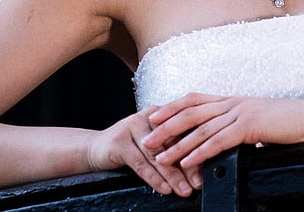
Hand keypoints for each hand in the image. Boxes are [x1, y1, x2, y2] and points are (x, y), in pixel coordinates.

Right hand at [86, 106, 200, 195]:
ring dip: (173, 175)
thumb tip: (198, 168)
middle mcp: (148, 116)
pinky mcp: (119, 141)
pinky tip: (164, 188)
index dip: (197, 151)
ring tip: (184, 190)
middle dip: (187, 166)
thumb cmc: (129, 147)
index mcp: (161, 114)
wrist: (95, 148)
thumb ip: (172, 147)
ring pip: (158, 154)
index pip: (183, 131)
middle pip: (172, 143)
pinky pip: (141, 163)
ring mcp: (132, 126)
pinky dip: (154, 177)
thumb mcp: (153, 144)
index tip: (208, 171)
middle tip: (198, 183)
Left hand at [142, 93, 303, 170]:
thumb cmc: (290, 122)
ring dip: (176, 144)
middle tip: (146, 138)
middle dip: (165, 126)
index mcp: (233, 100)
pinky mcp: (249, 126)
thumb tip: (231, 140)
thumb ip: (242, 127)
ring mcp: (240, 112)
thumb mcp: (261, 122)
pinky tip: (186, 162)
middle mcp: (233, 102)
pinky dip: (199, 152)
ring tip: (159, 156)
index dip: (172, 107)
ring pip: (200, 128)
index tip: (153, 116)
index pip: (195, 99)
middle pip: (190, 111)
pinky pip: (218, 140)